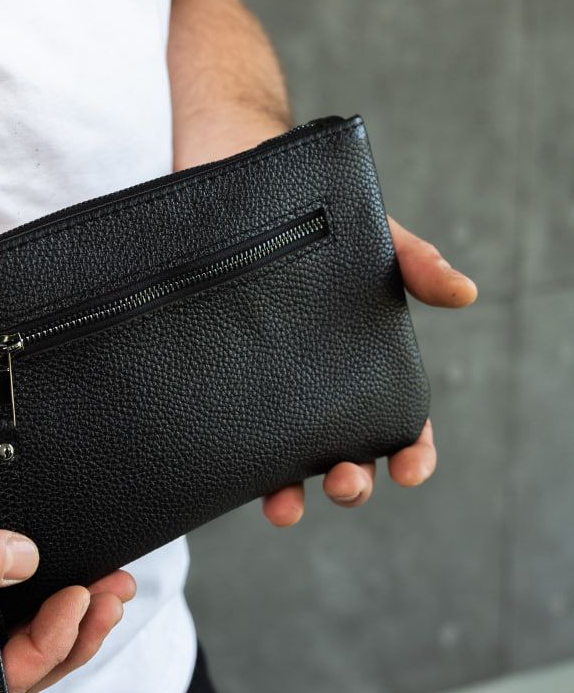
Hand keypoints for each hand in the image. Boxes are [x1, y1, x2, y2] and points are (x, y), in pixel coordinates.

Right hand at [0, 425, 134, 692]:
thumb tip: (25, 565)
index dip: (47, 644)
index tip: (77, 598)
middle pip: (16, 663)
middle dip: (74, 635)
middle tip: (114, 597)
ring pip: (16, 634)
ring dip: (69, 616)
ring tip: (111, 589)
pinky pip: (6, 601)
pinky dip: (44, 590)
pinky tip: (73, 573)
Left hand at [261, 215, 477, 524]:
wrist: (240, 187)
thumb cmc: (318, 218)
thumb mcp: (373, 238)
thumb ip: (415, 263)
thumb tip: (464, 293)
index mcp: (370, 367)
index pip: (402, 424)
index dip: (412, 453)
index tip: (410, 469)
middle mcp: (324, 391)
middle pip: (349, 456)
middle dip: (353, 481)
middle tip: (346, 481)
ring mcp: (275, 395)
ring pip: (291, 464)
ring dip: (295, 494)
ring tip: (287, 505)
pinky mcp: (228, 389)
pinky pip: (235, 441)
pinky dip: (239, 472)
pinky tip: (235, 482)